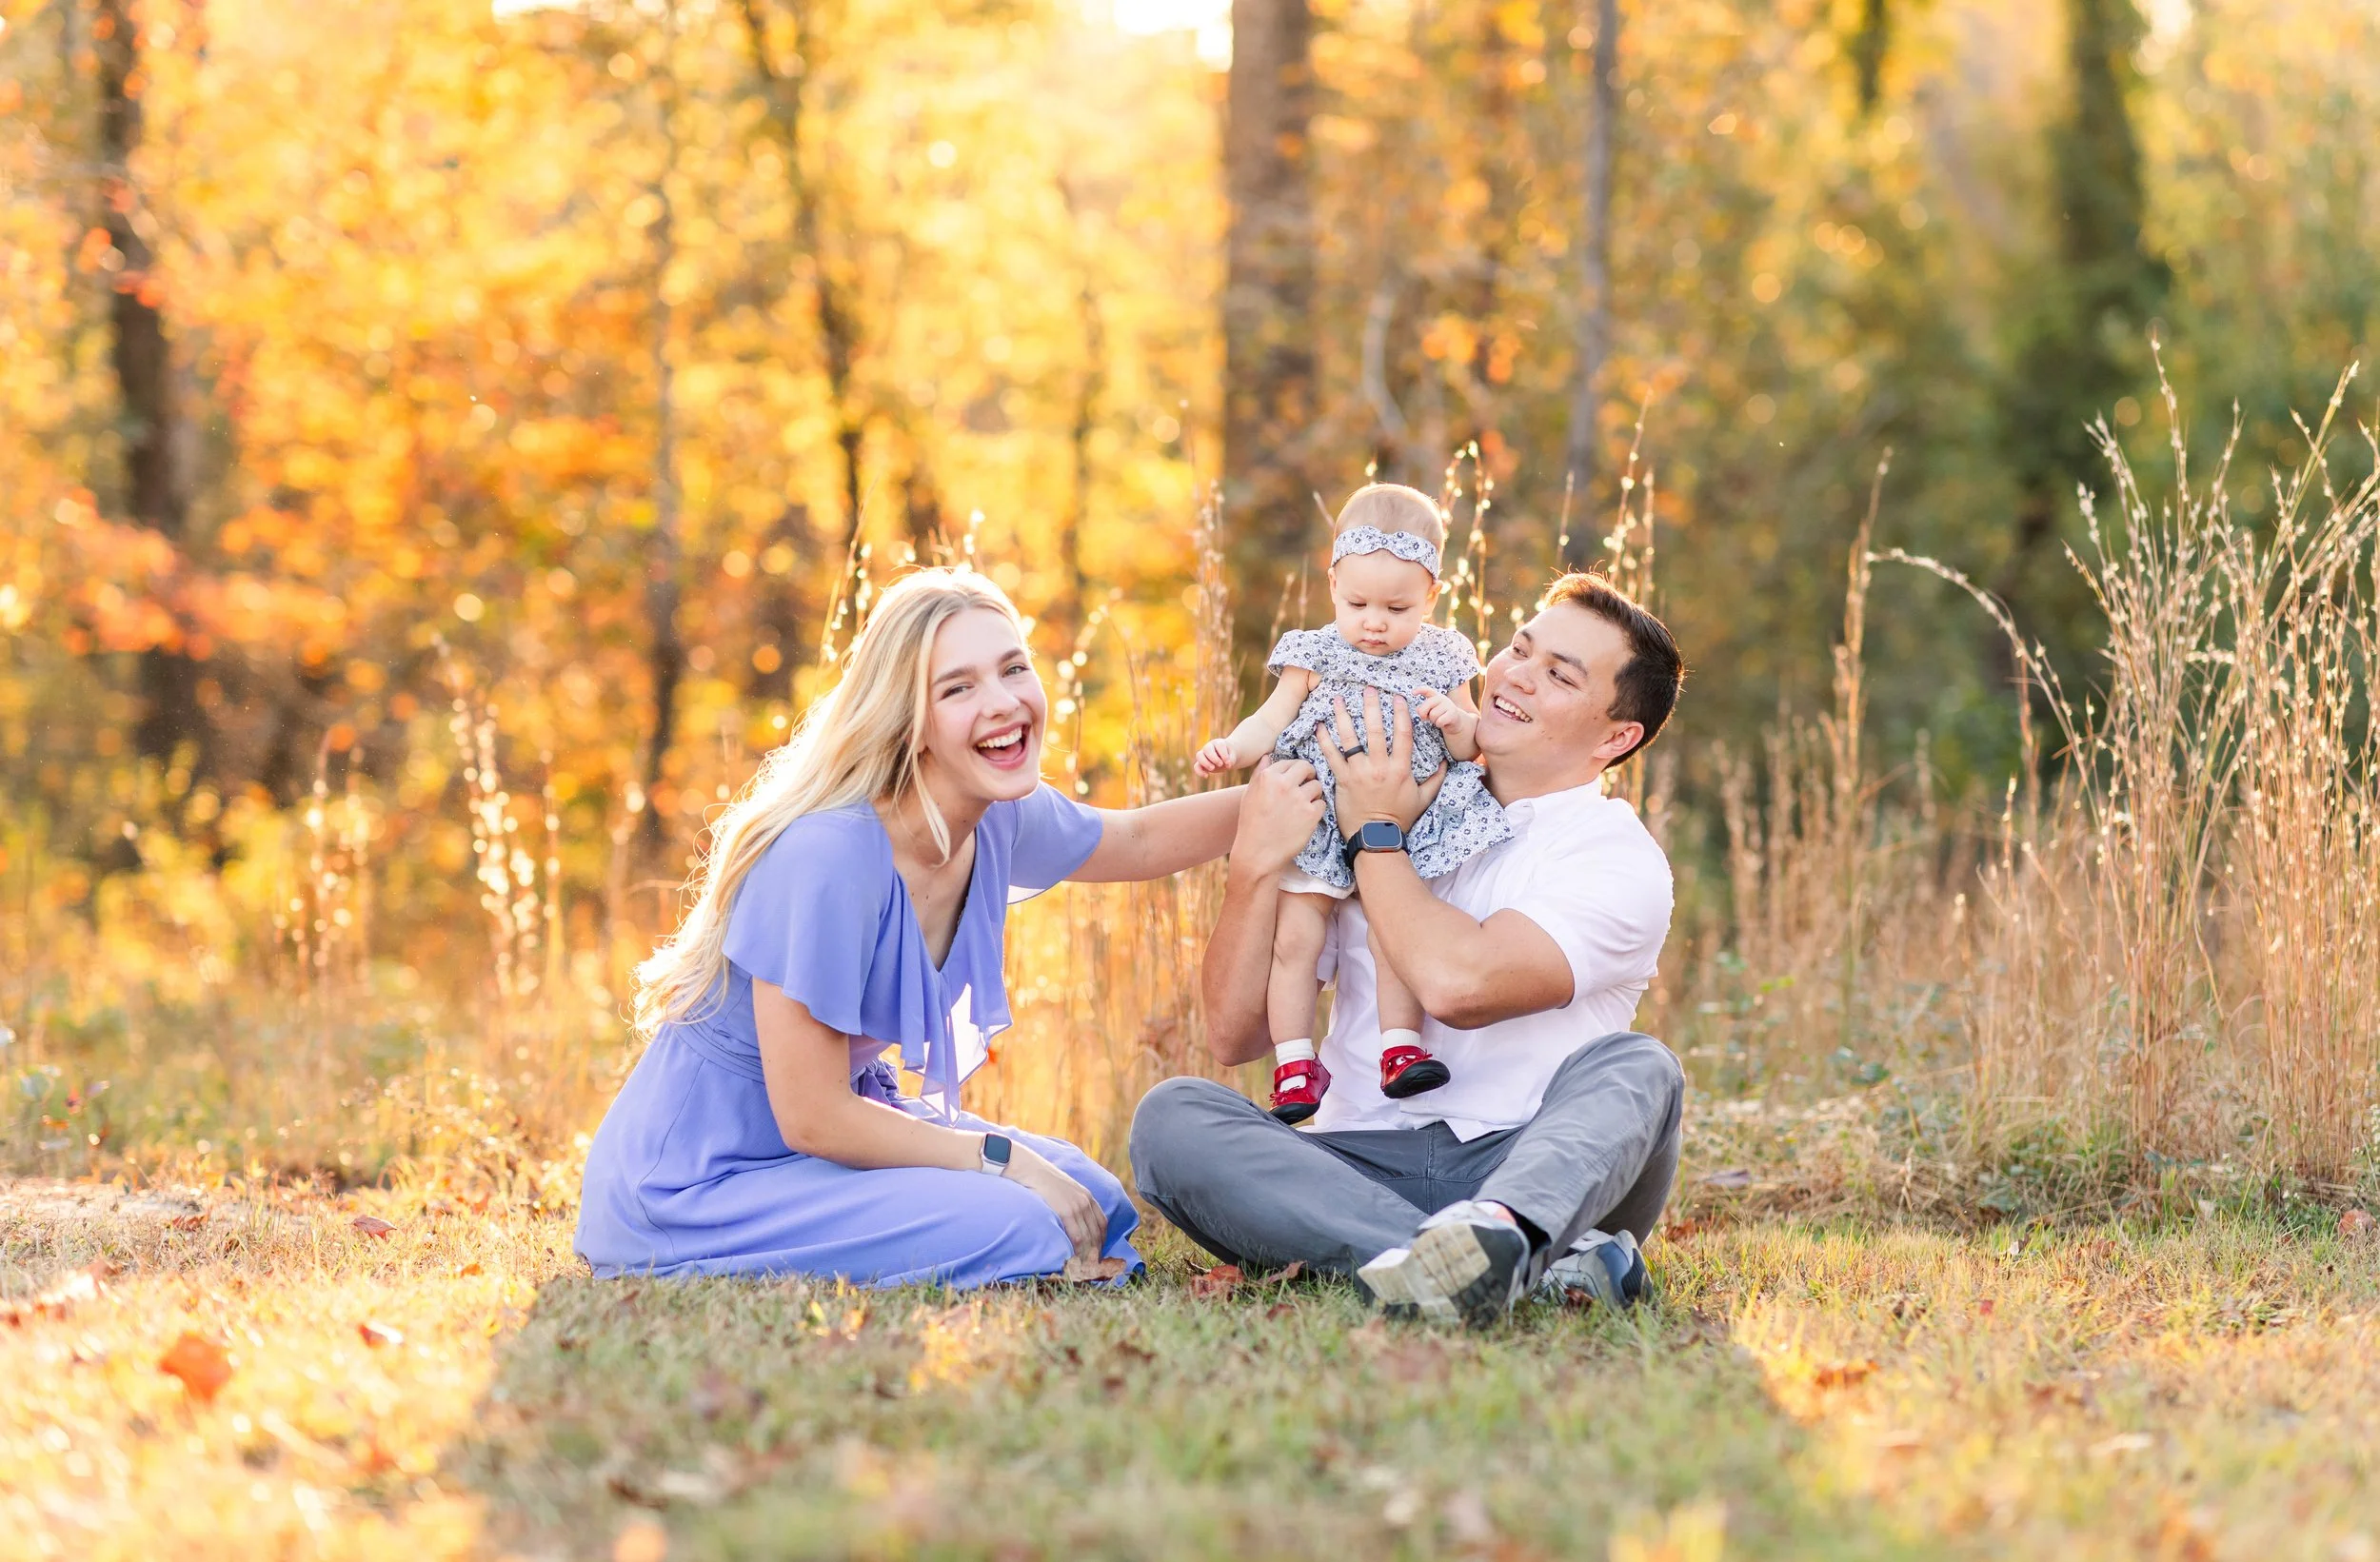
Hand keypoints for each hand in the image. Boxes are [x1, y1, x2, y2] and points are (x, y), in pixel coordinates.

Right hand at [1002, 1140, 1105, 1262]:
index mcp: (1087, 1196)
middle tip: (1091, 1266)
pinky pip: (1077, 1236)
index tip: (1097, 1252)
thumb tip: (1070, 1220)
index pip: (1102, 1223)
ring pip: (1089, 1237)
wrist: (1030, 1169)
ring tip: (1084, 1267)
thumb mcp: (1064, 1189)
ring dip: (1088, 1254)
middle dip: (1096, 1252)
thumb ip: (1071, 1203)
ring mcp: (1077, 1206)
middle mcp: (1086, 1201)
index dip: (1102, 1240)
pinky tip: (1075, 1258)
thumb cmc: (1042, 1180)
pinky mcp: (1066, 1211)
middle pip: (1097, 1233)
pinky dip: (1078, 1250)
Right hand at [1194, 738, 1240, 775]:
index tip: (1228, 762)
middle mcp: (1209, 747)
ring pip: (1199, 755)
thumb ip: (1230, 760)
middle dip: (1213, 758)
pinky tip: (1206, 776)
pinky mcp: (1201, 763)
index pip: (1219, 745)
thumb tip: (1225, 765)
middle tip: (1220, 764)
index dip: (1223, 754)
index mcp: (1218, 743)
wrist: (1226, 759)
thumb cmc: (1229, 756)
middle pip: (1207, 748)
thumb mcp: (1232, 757)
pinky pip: (1196, 766)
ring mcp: (1204, 754)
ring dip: (1205, 763)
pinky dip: (1199, 771)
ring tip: (1213, 769)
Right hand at [1231, 758, 1324, 873]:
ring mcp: (1299, 799)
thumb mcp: (1250, 795)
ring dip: (1314, 793)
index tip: (1295, 778)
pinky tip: (1307, 817)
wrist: (1258, 853)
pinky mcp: (1311, 814)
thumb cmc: (1251, 824)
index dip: (1294, 770)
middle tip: (1306, 785)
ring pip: (1317, 785)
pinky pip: (1322, 803)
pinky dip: (1317, 809)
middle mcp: (1284, 784)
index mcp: (1268, 777)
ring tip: (1305, 805)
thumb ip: (1260, 773)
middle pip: (1307, 767)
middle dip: (1308, 775)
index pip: (1289, 762)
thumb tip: (1268, 756)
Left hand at [1319, 687, 1444, 835]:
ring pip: (1350, 738)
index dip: (1401, 713)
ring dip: (1343, 716)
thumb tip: (1445, 763)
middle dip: (1371, 706)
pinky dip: (1324, 740)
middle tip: (1367, 688)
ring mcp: (1359, 772)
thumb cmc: (1400, 818)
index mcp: (1400, 769)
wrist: (1376, 837)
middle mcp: (1380, 767)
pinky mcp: (1343, 780)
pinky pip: (1331, 756)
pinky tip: (1319, 725)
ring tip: (1338, 699)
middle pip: (1375, 730)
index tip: (1398, 697)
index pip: (1403, 734)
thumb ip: (1435, 779)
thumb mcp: (1422, 799)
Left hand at [1413, 687, 1478, 755]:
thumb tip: (1418, 709)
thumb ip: (1422, 709)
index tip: (1412, 693)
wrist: (1455, 721)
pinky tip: (1442, 723)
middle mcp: (1442, 698)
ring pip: (1433, 715)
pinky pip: (1440, 721)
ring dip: (1433, 720)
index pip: (1427, 690)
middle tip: (1427, 717)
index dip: (1420, 690)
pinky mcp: (1453, 713)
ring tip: (1437, 719)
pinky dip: (1439, 724)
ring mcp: (1448, 705)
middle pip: (1425, 706)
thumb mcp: (1430, 711)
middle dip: (1423, 714)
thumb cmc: (1439, 715)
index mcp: (1435, 696)